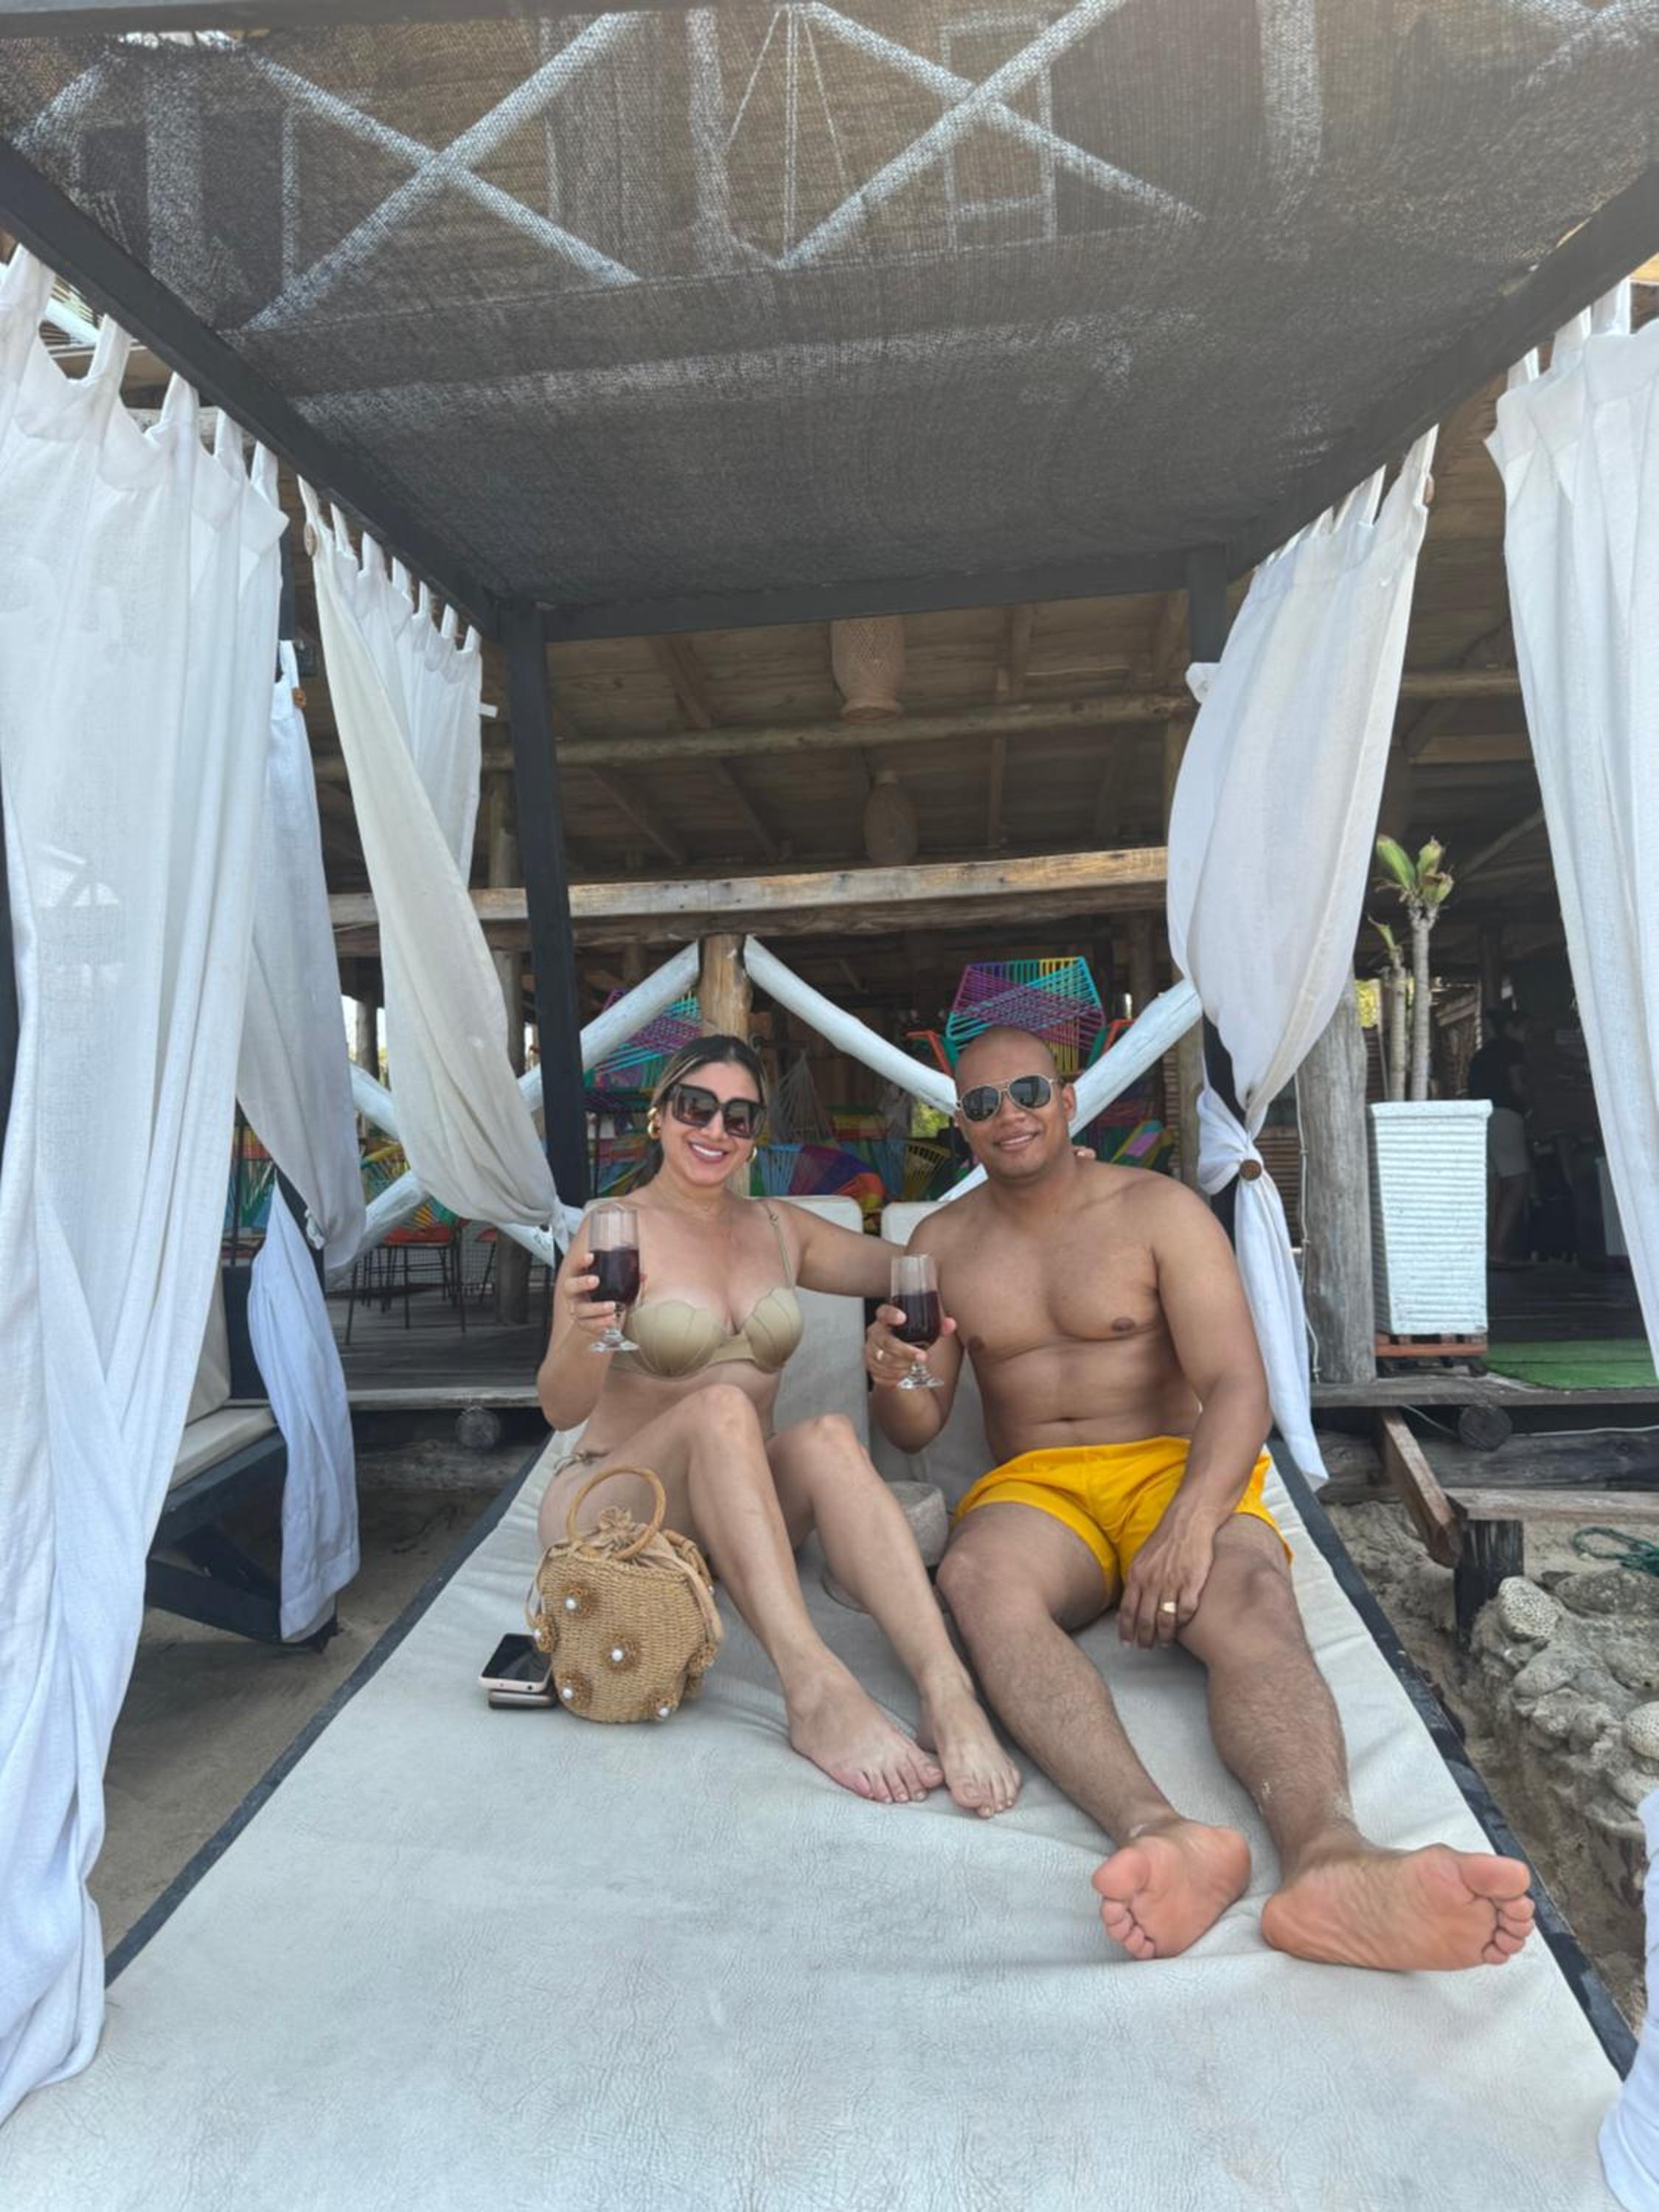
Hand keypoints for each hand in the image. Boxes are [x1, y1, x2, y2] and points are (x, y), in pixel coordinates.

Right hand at [562, 1269, 643, 1345]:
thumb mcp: (611, 1288)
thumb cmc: (601, 1299)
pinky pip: (589, 1325)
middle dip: (582, 1282)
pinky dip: (601, 1323)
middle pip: (570, 1287)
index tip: (591, 1256)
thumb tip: (643, 1276)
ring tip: (612, 1306)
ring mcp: (577, 1310)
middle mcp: (574, 1295)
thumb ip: (626, 1281)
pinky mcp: (583, 1325)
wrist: (593, 1324)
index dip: (581, 1261)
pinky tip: (611, 1320)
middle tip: (596, 1280)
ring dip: (597, 1308)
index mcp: (580, 1280)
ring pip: (581, 1309)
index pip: (576, 1267)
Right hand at [865, 1305, 955, 1387]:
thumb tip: (950, 1324)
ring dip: (902, 1365)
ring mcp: (871, 1350)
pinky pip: (880, 1373)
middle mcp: (876, 1333)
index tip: (903, 1318)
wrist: (896, 1354)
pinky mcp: (870, 1365)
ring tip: (914, 1367)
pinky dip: (894, 1376)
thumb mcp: (923, 1330)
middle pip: (886, 1341)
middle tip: (922, 1356)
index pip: (884, 1312)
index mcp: (886, 1319)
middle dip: (905, 1351)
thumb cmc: (908, 1338)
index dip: (891, 1314)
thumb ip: (938, 1326)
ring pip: (883, 1359)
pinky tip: (904, 1375)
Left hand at [1118, 1511, 1220, 1647]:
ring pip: (1165, 1620)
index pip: (1127, 1610)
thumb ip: (1135, 1580)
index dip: (1126, 1630)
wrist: (1187, 1523)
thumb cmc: (1164, 1541)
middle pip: (1145, 1620)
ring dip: (1164, 1636)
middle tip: (1146, 1647)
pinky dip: (1182, 1622)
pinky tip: (1181, 1625)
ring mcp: (1172, 1582)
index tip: (1127, 1643)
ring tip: (1164, 1642)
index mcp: (1137, 1575)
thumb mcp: (1141, 1558)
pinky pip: (1185, 1611)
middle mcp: (1152, 1581)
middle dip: (1144, 1638)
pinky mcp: (1192, 1583)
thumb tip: (1127, 1604)